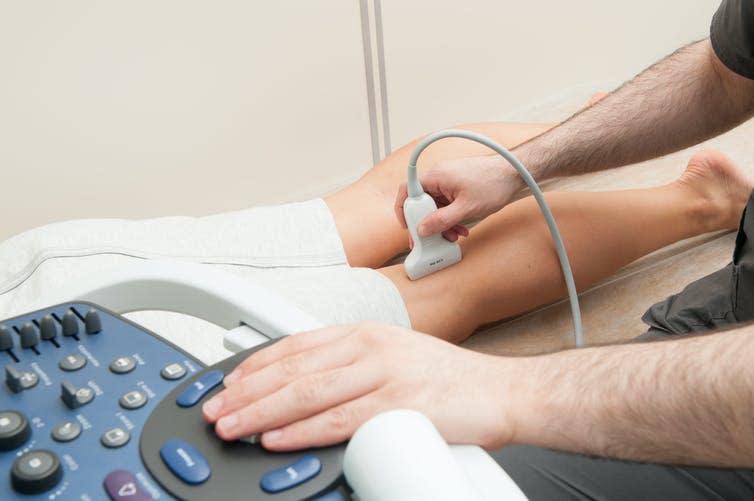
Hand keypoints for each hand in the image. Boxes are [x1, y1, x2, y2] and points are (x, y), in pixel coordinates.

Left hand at [201, 322, 516, 450]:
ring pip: (307, 392)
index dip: (255, 364)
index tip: (228, 382)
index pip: (296, 345)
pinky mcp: (400, 406)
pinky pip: (338, 420)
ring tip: (231, 425)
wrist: (501, 391)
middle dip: (246, 390)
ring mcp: (385, 374)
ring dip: (261, 411)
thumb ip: (352, 367)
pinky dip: (301, 430)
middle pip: (293, 368)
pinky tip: (275, 437)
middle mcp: (371, 347)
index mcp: (366, 334)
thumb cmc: (449, 379)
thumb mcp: (394, 356)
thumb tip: (307, 389)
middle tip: (215, 408)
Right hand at [394, 154, 523, 238]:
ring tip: (453, 235)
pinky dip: (450, 217)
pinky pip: (445, 204)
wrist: (514, 173)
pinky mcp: (456, 187)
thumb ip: (442, 220)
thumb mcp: (466, 208)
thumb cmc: (493, 184)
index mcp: (435, 177)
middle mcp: (438, 177)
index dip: (403, 210)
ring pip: (435, 206)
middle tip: (432, 238)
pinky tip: (461, 228)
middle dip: (427, 222)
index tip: (407, 226)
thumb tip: (423, 229)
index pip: (407, 191)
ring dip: (441, 223)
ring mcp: (447, 182)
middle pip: (421, 202)